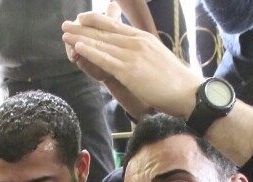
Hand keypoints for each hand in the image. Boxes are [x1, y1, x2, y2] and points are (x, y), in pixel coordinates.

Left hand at [62, 7, 199, 117]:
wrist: (186, 91)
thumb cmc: (174, 81)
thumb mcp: (156, 59)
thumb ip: (142, 55)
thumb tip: (135, 58)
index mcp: (142, 38)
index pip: (115, 26)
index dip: (96, 21)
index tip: (82, 18)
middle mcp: (136, 42)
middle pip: (104, 32)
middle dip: (82, 28)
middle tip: (66, 25)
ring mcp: (132, 55)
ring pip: (102, 44)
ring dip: (81, 38)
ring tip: (65, 33)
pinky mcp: (130, 71)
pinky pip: (106, 59)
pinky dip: (90, 52)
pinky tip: (78, 48)